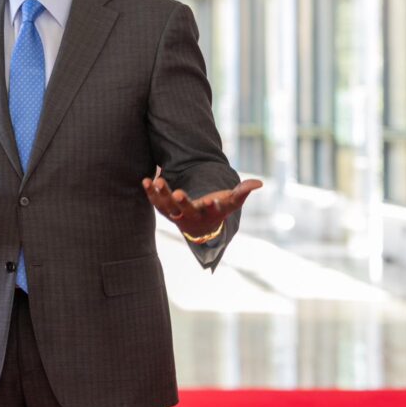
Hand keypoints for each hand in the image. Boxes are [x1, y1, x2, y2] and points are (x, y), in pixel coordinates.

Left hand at [142, 175, 262, 237]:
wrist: (199, 226)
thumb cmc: (217, 209)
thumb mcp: (230, 203)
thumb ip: (242, 192)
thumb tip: (259, 182)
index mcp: (209, 214)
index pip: (212, 211)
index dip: (214, 206)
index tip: (214, 200)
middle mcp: (191, 216)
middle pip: (186, 210)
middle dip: (182, 202)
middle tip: (179, 193)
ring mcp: (175, 214)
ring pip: (167, 206)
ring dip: (162, 194)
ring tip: (158, 180)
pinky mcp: (164, 209)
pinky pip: (155, 202)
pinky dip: (150, 193)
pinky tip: (146, 180)